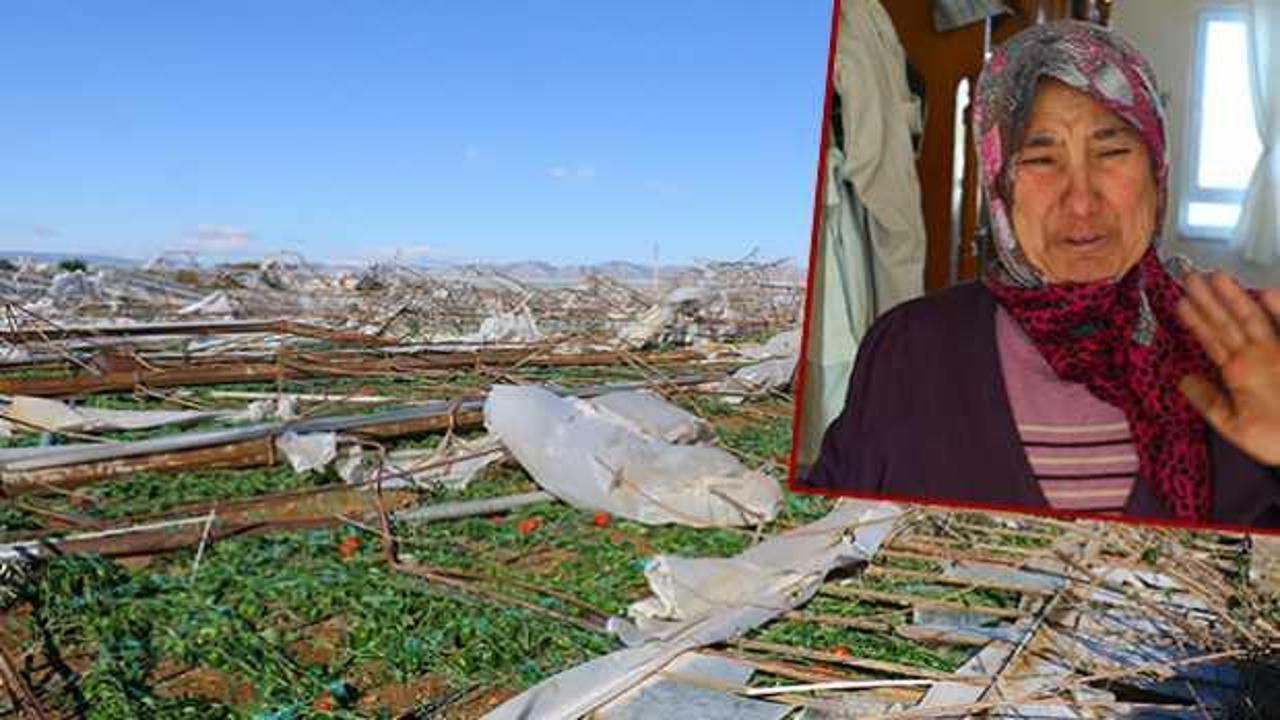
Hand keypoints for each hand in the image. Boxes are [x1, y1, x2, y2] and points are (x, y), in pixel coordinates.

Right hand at [1176, 271, 1279, 465]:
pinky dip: (1277, 308)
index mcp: (1238, 372)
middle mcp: (1259, 353)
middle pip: (1230, 322)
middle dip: (1209, 298)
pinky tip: (1267, 292)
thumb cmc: (1276, 437)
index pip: (1211, 339)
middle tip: (1191, 276)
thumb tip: (1182, 379)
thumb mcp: (1234, 428)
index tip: (1179, 300)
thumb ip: (1208, 401)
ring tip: (1219, 276)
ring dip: (1236, 295)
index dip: (1195, 319)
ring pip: (1254, 316)